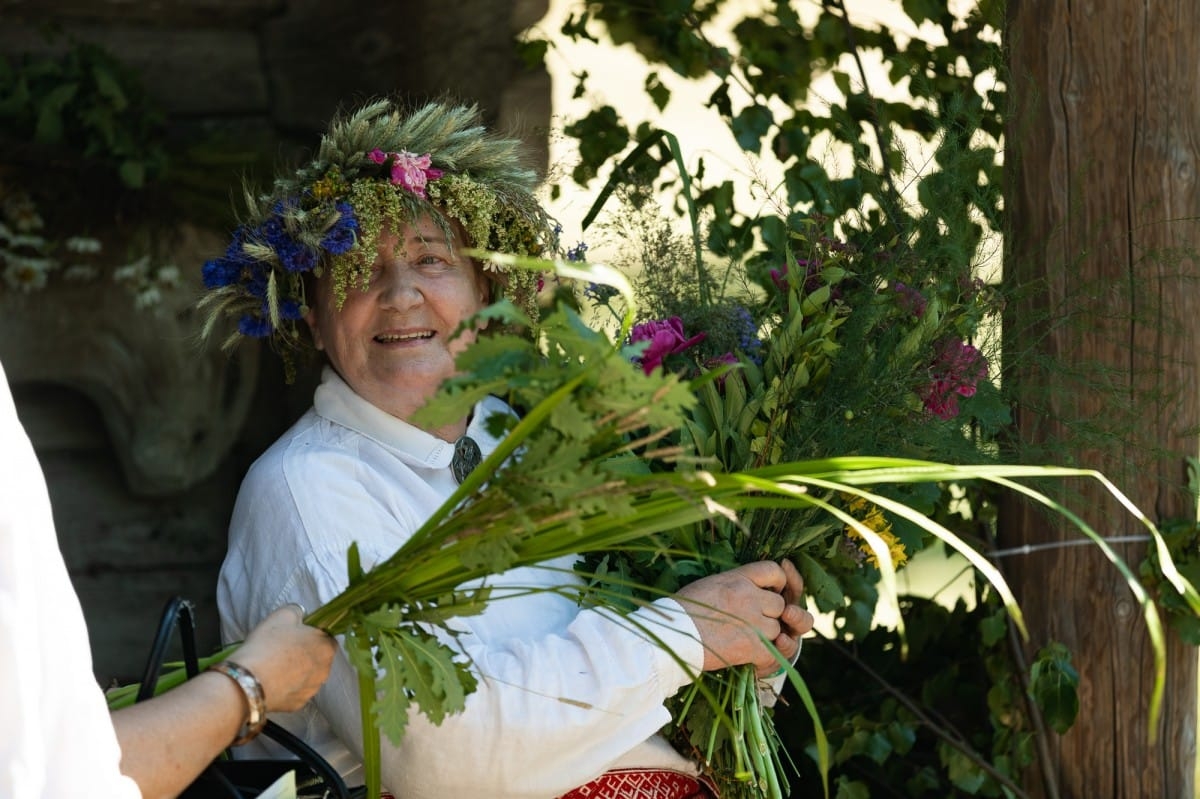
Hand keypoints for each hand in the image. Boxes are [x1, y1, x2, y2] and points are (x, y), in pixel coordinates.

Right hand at [234, 605, 335, 712]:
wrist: (248, 681)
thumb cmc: (268, 645)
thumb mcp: (283, 615)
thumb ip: (297, 613)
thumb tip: (300, 616)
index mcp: (326, 647)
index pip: (327, 638)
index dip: (312, 635)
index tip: (296, 635)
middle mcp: (325, 671)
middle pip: (318, 658)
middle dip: (305, 654)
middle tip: (283, 649)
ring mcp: (312, 690)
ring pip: (308, 677)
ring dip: (297, 672)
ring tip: (274, 666)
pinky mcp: (297, 705)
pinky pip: (295, 692)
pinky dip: (287, 687)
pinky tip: (272, 682)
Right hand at [675, 559, 812, 675]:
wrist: (671, 636)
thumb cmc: (680, 610)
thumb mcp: (708, 584)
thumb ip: (733, 584)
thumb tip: (746, 588)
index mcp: (737, 578)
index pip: (773, 571)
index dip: (776, 583)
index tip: (769, 592)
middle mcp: (749, 596)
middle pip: (778, 604)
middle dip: (769, 615)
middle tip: (751, 623)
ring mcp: (753, 622)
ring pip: (776, 629)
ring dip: (765, 637)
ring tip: (743, 640)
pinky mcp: (752, 647)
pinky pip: (772, 653)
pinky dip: (764, 658)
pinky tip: (749, 658)